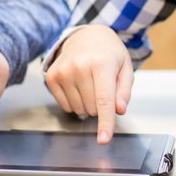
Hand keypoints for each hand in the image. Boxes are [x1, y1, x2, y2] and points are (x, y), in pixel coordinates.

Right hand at [44, 26, 134, 142]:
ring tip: (90, 84)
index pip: (104, 99)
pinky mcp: (51, 77)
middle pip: (92, 108)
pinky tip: (78, 86)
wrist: (85, 36)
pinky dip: (75, 102)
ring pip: (79, 110)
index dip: (105, 122)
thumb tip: (118, 110)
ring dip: (87, 104)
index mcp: (102, 63)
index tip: (103, 139)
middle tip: (102, 86)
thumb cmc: (108, 53)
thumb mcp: (125, 67)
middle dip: (100, 105)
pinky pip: (65, 106)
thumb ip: (124, 90)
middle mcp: (79, 66)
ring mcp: (63, 71)